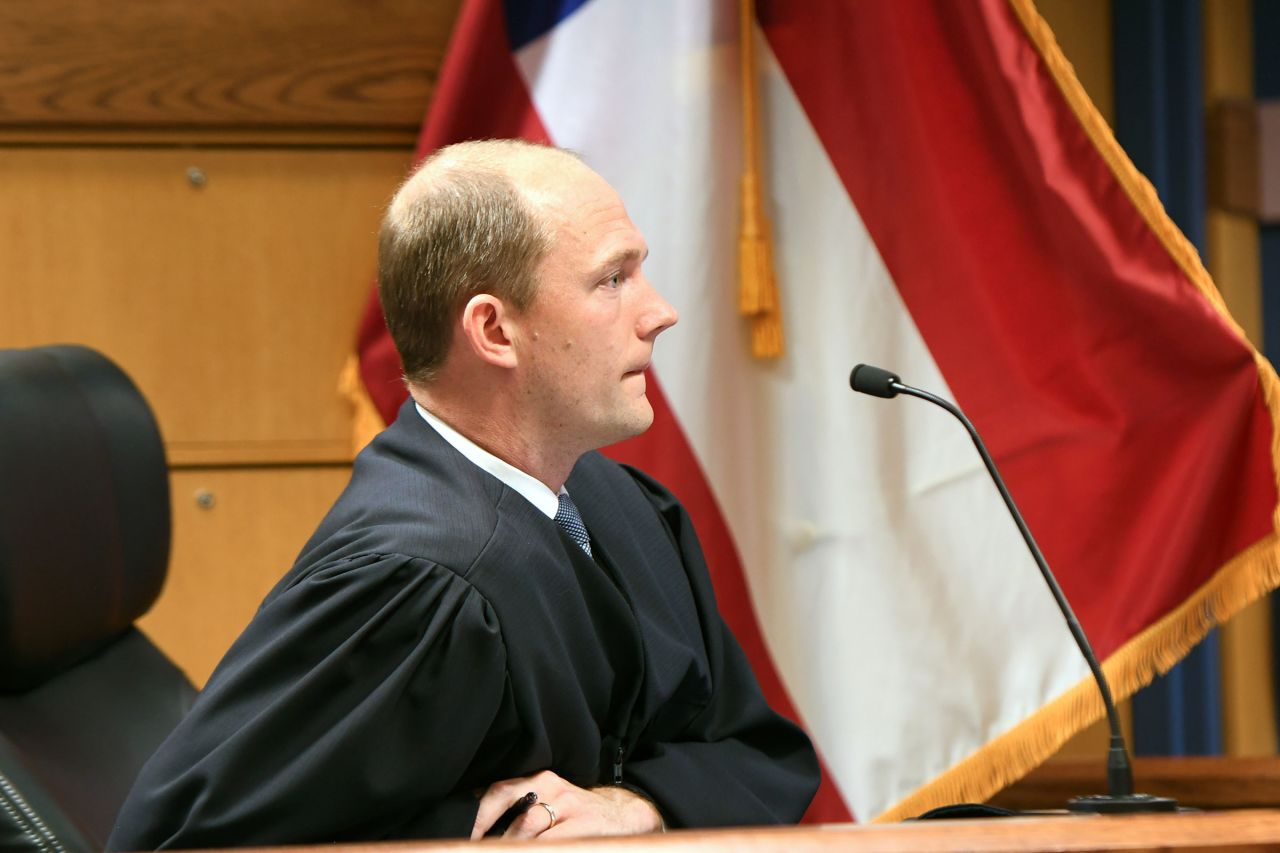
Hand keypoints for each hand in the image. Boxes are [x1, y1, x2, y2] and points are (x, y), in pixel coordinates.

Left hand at [471, 770, 662, 839]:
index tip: (462, 837)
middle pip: (509, 803)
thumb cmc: (572, 813)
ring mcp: (568, 807)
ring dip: (508, 843)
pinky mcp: (584, 826)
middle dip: (486, 829)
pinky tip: (528, 852)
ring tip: (495, 851)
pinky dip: (535, 849)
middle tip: (473, 846)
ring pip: (527, 826)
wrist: (621, 813)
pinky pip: (551, 843)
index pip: (498, 791)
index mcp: (536, 780)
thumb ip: (515, 807)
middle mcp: (551, 787)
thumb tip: (474, 822)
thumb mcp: (546, 800)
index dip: (477, 815)